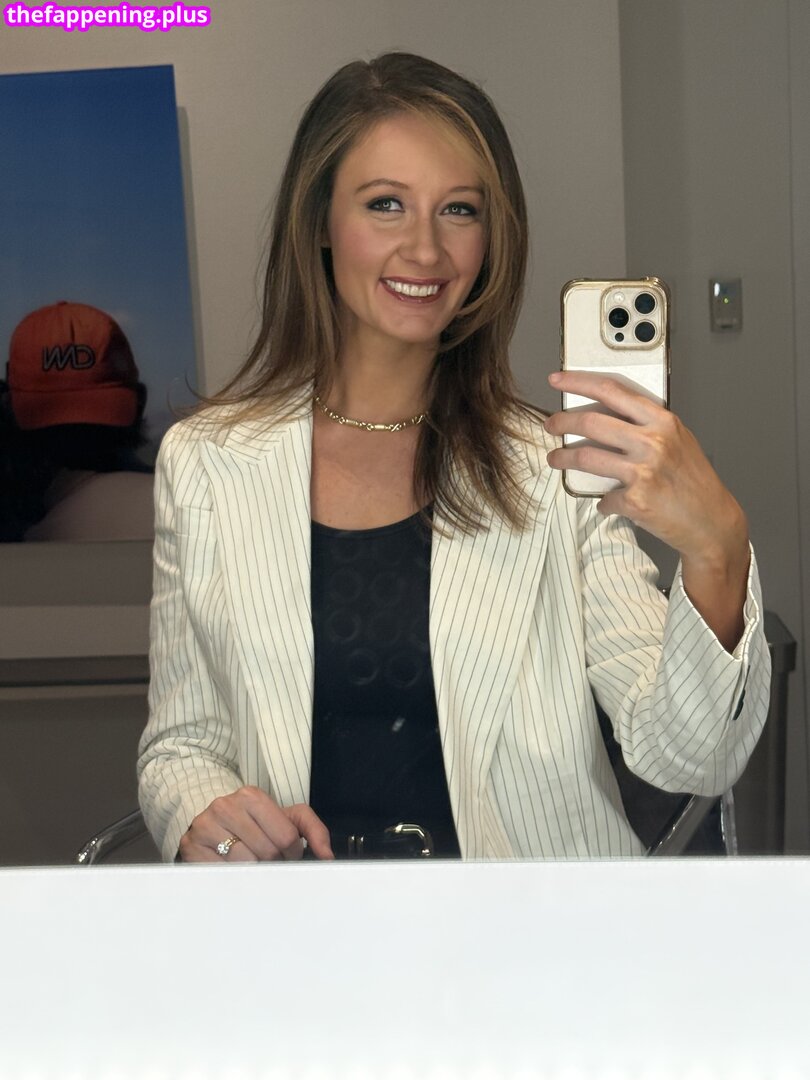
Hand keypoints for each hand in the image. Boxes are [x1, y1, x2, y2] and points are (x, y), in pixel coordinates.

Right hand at [178, 786, 333, 862]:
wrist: (211, 824)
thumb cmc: (252, 824)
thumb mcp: (284, 818)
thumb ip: (312, 830)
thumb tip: (327, 856)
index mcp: (251, 796)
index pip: (286, 837)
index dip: (291, 853)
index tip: (285, 853)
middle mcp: (226, 806)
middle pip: (267, 852)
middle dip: (273, 863)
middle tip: (267, 860)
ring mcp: (205, 826)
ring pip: (245, 865)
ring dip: (254, 872)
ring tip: (252, 864)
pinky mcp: (191, 847)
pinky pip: (222, 874)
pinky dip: (233, 878)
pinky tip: (234, 870)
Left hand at [544, 371, 747, 562]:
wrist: (712, 520)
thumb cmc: (694, 481)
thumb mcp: (678, 439)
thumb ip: (647, 425)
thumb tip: (608, 415)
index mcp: (662, 421)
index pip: (613, 391)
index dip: (579, 382)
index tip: (558, 380)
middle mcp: (653, 442)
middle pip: (591, 422)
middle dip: (562, 422)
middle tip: (551, 425)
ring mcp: (644, 471)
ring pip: (586, 457)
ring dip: (563, 458)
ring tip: (556, 458)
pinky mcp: (636, 500)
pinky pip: (604, 498)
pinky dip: (602, 501)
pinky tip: (607, 503)